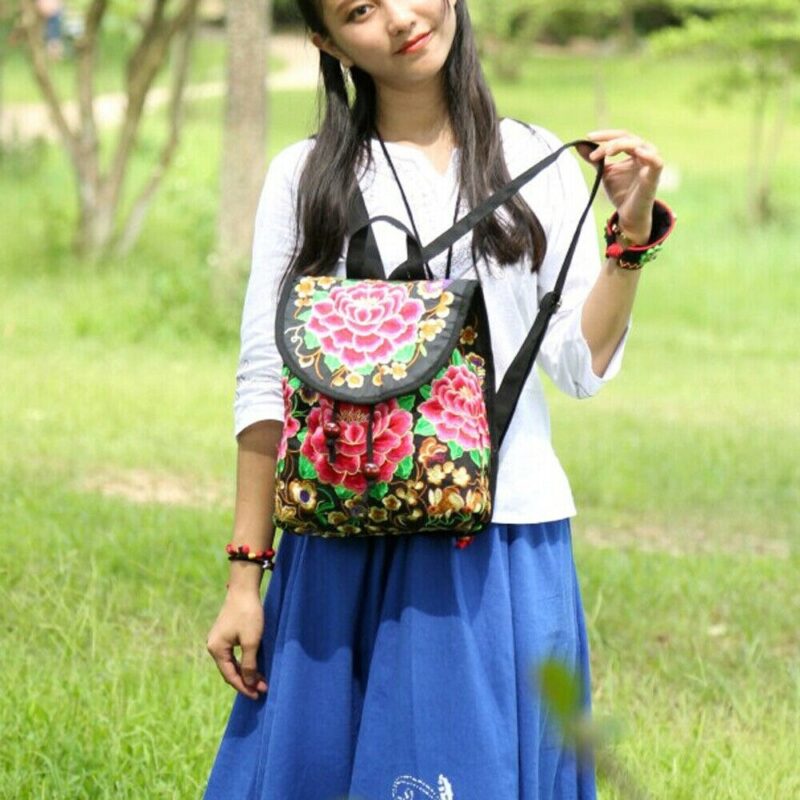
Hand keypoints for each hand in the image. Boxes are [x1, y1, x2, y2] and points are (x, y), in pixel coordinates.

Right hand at [206, 589, 267, 699]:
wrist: (244, 589)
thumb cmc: (248, 614)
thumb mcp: (251, 641)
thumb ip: (249, 664)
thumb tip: (249, 683)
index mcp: (217, 649)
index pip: (230, 676)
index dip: (244, 687)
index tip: (258, 695)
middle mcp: (214, 646)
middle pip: (229, 671)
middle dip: (246, 681)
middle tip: (262, 689)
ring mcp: (219, 640)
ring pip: (232, 663)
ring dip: (246, 672)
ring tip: (261, 681)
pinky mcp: (226, 634)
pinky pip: (233, 655)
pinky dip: (244, 662)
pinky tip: (254, 666)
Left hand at [581, 129, 663, 244]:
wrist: (628, 215)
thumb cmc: (620, 192)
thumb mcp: (605, 172)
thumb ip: (595, 159)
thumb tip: (579, 145)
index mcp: (634, 150)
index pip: (621, 136)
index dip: (605, 135)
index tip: (587, 137)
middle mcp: (645, 152)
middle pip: (628, 138)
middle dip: (609, 143)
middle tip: (593, 155)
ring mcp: (651, 163)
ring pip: (638, 145)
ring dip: (620, 146)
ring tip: (605, 153)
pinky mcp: (655, 176)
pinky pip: (656, 161)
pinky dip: (648, 155)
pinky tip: (637, 152)